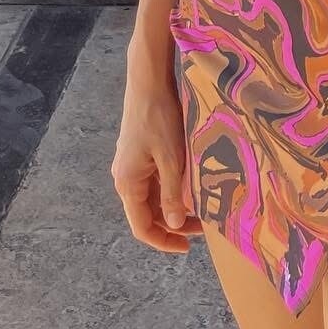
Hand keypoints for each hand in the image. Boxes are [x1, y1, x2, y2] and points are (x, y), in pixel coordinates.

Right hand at [110, 49, 203, 255]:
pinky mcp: (139, 153)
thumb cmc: (159, 118)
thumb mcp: (170, 159)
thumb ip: (172, 194)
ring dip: (173, 206)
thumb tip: (173, 225)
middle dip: (173, 224)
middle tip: (202, 228)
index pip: (142, 227)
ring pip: (152, 197)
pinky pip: (153, 181)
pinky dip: (170, 190)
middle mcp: (125, 178)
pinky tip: (189, 186)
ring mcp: (131, 165)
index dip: (163, 241)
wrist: (148, 80)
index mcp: (128, 184)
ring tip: (200, 209)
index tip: (187, 248)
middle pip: (147, 213)